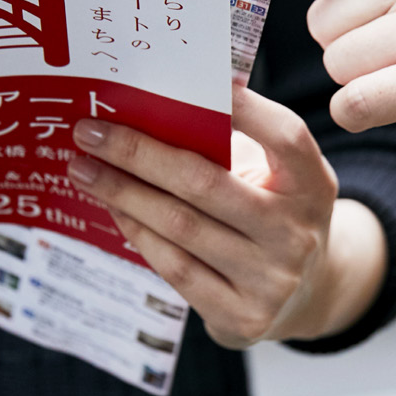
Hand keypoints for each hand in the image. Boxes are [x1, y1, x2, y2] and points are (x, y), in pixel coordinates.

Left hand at [66, 85, 386, 348]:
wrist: (304, 296)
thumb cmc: (270, 213)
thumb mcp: (272, 177)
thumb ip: (231, 145)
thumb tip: (152, 104)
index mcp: (312, 184)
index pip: (285, 136)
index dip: (246, 108)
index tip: (197, 79)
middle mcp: (297, 232)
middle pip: (205, 182)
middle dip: (138, 153)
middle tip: (90, 131)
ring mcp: (271, 279)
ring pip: (179, 225)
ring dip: (122, 192)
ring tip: (83, 168)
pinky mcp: (242, 315)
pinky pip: (174, 266)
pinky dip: (137, 231)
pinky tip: (113, 208)